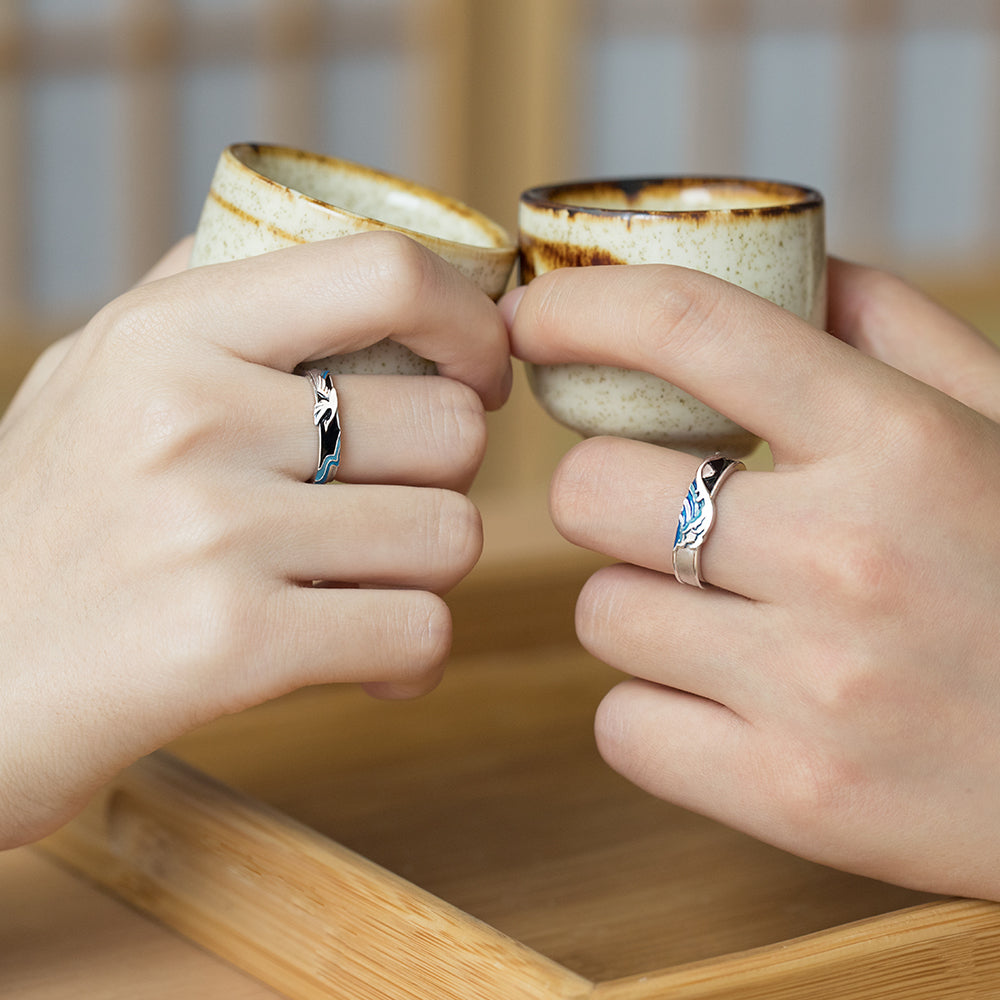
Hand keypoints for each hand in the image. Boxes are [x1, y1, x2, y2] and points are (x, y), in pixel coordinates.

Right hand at [0, 231, 509, 847]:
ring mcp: (214, 531)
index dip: (473, 322)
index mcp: (169, 332)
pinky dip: (412, 657)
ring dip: (426, 574)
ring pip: (452, 535)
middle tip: (393, 510)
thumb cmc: (45, 530)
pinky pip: (421, 632)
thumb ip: (206, 301)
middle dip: (446, 479)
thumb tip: (331, 249)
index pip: (388, 271)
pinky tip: (365, 664)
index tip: (481, 372)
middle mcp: (192, 415)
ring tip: (362, 590)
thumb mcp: (94, 378)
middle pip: (449, 426)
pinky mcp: (234, 643)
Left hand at [503, 259, 999, 899]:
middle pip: (591, 489)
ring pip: (601, 613)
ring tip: (729, 621)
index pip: (688, 327)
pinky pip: (623, 724)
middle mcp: (846, 556)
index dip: (579, 307)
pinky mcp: (790, 796)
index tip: (532, 315)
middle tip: (661, 510)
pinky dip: (654, 709)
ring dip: (640, 607)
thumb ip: (892, 329)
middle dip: (605, 492)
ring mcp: (814, 688)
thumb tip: (783, 268)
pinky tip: (729, 703)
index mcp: (899, 440)